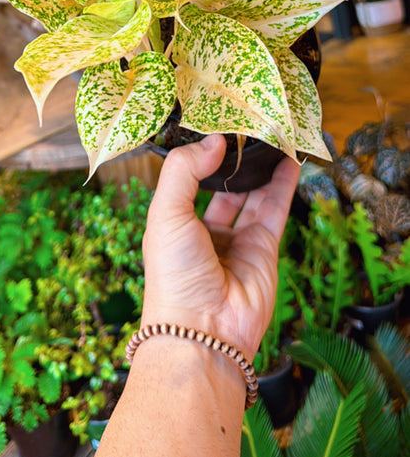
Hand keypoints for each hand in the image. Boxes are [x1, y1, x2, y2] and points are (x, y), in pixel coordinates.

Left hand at [141, 134, 300, 362]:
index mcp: (174, 223)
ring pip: (252, 194)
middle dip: (234, 160)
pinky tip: (289, 158)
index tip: (212, 125)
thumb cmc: (173, 274)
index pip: (188, 180)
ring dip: (261, 167)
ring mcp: (236, 241)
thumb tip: (215, 141)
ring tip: (270, 134)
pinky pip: (274, 209)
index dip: (200, 155)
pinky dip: (283, 183)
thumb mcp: (165, 213)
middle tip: (245, 126)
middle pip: (223, 186)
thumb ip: (185, 170)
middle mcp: (205, 231)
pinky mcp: (264, 249)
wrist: (204, 331)